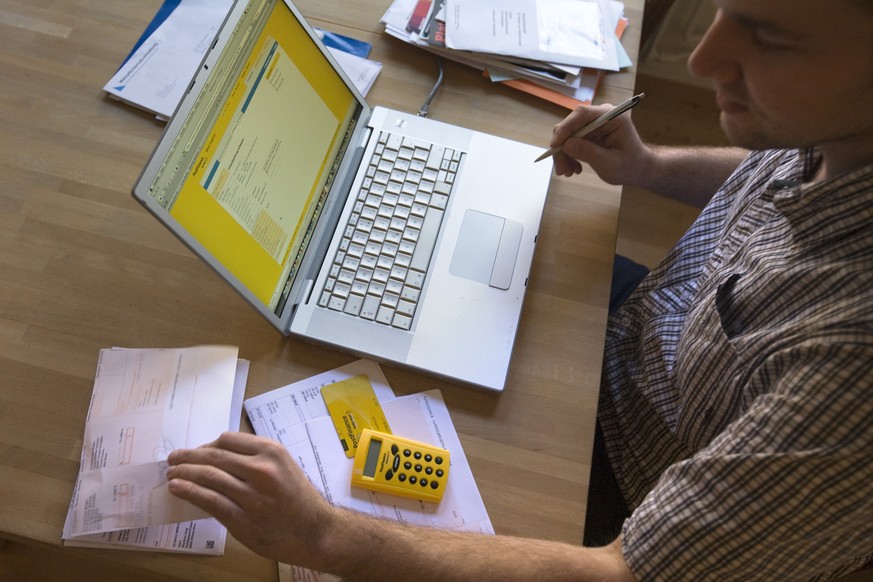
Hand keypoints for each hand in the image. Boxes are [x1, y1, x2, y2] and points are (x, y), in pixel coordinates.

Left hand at [167, 432, 334, 564]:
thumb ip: (255, 458)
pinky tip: (176, 488)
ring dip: (183, 473)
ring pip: (208, 476)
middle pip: (214, 455)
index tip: (197, 451)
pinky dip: (189, 491)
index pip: (228, 440)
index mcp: (272, 452)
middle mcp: (262, 470)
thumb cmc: (297, 497)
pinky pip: (209, 500)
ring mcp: (251, 496)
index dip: (207, 444)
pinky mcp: (242, 519)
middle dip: (188, 456)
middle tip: (173, 458)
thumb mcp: (283, 466)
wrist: (314, 531)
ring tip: (171, 473)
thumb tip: (217, 454)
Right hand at [549, 103, 652, 185]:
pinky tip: (575, 168)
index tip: (555, 145)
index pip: (582, 114)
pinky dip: (569, 155)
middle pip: (571, 125)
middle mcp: (601, 116)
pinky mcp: (588, 133)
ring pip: (568, 135)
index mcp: (612, 116)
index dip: (566, 127)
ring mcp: (593, 124)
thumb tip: (566, 145)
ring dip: (564, 154)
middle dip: (563, 147)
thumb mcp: (610, 163)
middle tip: (562, 170)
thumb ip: (589, 152)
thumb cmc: (630, 166)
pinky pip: (571, 141)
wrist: (637, 169)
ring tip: (569, 172)